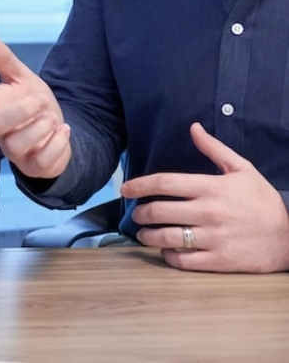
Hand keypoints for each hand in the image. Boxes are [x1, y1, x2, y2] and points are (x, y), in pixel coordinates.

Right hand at [0, 34, 70, 179]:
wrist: (57, 131)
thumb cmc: (32, 104)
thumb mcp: (22, 78)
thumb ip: (3, 59)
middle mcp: (0, 132)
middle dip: (22, 110)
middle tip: (39, 102)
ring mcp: (16, 152)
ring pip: (18, 144)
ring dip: (41, 128)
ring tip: (52, 119)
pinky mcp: (34, 167)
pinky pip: (42, 160)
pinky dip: (57, 143)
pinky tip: (62, 131)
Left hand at [123, 122, 288, 272]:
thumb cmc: (263, 201)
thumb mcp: (242, 169)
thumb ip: (214, 149)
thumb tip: (193, 127)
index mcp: (210, 187)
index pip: (164, 183)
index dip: (139, 185)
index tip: (125, 189)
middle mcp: (208, 212)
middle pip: (159, 211)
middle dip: (141, 213)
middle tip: (136, 213)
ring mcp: (213, 238)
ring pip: (167, 238)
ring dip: (148, 236)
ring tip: (143, 234)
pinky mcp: (220, 261)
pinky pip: (184, 260)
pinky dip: (169, 256)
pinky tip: (165, 251)